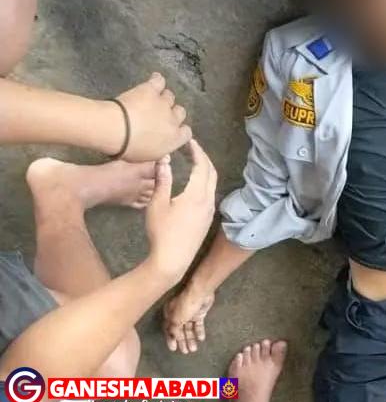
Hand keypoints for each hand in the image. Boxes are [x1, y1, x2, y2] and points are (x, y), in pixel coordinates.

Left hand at [110, 73, 191, 161]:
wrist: (115, 130)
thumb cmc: (128, 149)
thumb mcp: (147, 157)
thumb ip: (159, 150)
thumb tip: (161, 147)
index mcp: (174, 139)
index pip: (186, 132)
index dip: (179, 129)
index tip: (170, 130)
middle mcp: (173, 120)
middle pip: (180, 112)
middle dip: (172, 113)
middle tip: (158, 116)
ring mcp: (163, 103)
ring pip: (170, 96)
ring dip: (163, 98)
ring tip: (152, 100)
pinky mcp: (151, 90)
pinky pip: (159, 81)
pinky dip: (157, 80)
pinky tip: (153, 81)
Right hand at [145, 140, 216, 284]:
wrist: (172, 260)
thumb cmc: (162, 232)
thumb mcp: (157, 204)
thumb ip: (163, 180)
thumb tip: (165, 160)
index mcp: (197, 195)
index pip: (202, 166)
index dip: (197, 151)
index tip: (190, 142)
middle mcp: (208, 201)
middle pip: (212, 173)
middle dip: (204, 158)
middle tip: (193, 149)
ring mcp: (210, 211)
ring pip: (212, 184)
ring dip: (206, 170)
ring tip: (194, 162)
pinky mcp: (208, 220)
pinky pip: (210, 194)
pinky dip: (205, 182)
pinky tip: (195, 184)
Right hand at [163, 284, 215, 353]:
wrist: (201, 291)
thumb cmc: (185, 304)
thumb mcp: (176, 319)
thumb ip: (173, 329)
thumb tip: (173, 337)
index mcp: (169, 313)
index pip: (168, 329)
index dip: (170, 339)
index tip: (173, 349)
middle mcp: (178, 314)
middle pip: (179, 330)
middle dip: (182, 341)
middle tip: (185, 352)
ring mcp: (189, 313)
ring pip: (189, 328)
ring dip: (191, 339)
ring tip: (193, 349)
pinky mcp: (199, 312)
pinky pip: (198, 324)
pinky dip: (199, 331)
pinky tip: (201, 339)